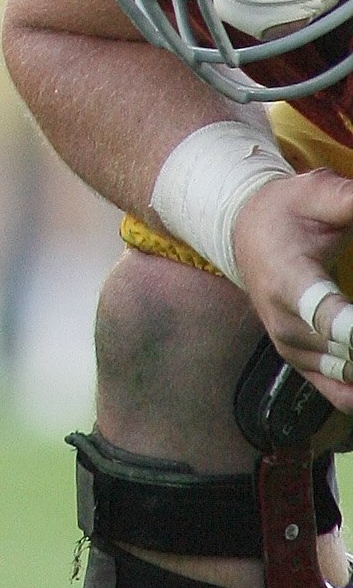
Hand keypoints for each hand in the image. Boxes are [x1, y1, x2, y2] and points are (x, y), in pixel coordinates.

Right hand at [232, 170, 352, 408]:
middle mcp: (285, 324)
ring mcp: (292, 348)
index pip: (329, 319)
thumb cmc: (284, 212)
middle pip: (345, 354)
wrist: (245, 234)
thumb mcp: (315, 193)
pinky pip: (338, 394)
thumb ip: (347, 201)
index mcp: (288, 282)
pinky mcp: (300, 362)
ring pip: (346, 377)